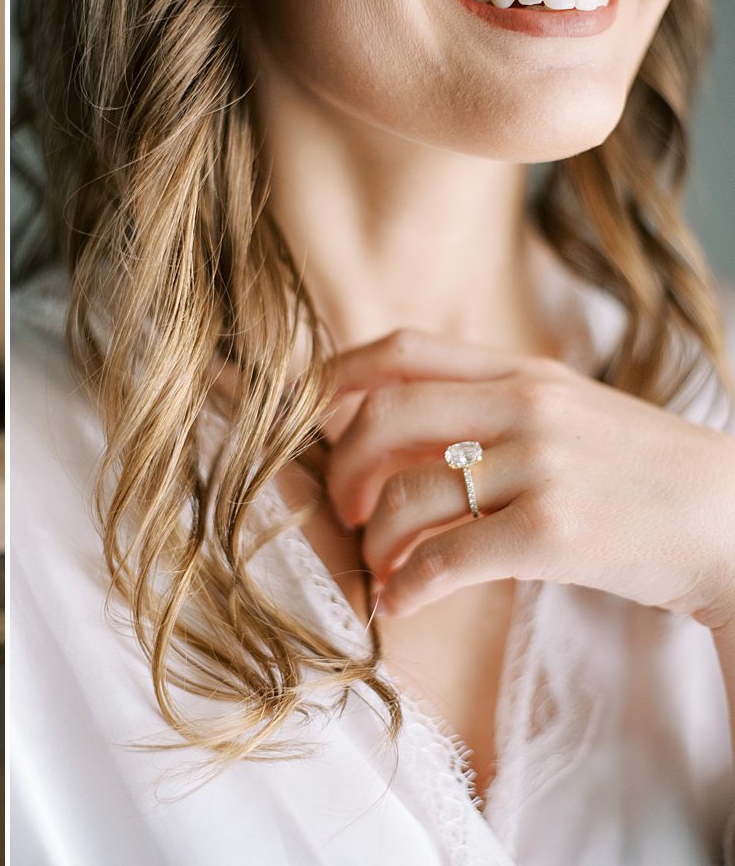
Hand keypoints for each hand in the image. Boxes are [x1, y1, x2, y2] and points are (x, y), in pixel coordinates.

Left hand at [320, 329, 734, 629]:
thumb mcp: (569, 410)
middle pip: (383, 417)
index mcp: (524, 371)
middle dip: (342, 470)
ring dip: (374, 540)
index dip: (337, 376)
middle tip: (343, 510)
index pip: (403, 348)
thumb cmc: (641, 473)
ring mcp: (543, 467)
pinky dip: (406, 585)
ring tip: (381, 566)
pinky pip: (446, 559)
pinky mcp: (556, 533)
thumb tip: (391, 422)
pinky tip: (399, 601)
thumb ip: (490, 404)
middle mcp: (528, 407)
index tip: (307, 413)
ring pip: (407, 495)